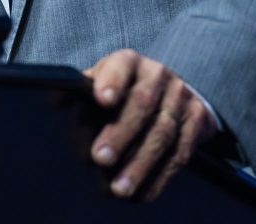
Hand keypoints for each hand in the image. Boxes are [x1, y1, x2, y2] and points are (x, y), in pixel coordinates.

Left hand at [83, 49, 217, 200]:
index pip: (120, 67)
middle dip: (120, 134)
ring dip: (139, 164)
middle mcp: (158, 75)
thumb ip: (81, 91)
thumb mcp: (101, 81)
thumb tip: (58, 101)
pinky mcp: (198, 122)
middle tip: (100, 158)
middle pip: (142, 104)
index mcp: (129, 62)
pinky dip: (160, 177)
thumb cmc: (124, 89)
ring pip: (162, 133)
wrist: (172, 92)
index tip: (101, 100)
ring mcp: (181, 98)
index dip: (112, 82)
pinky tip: (142, 193)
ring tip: (119, 188)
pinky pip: (180, 154)